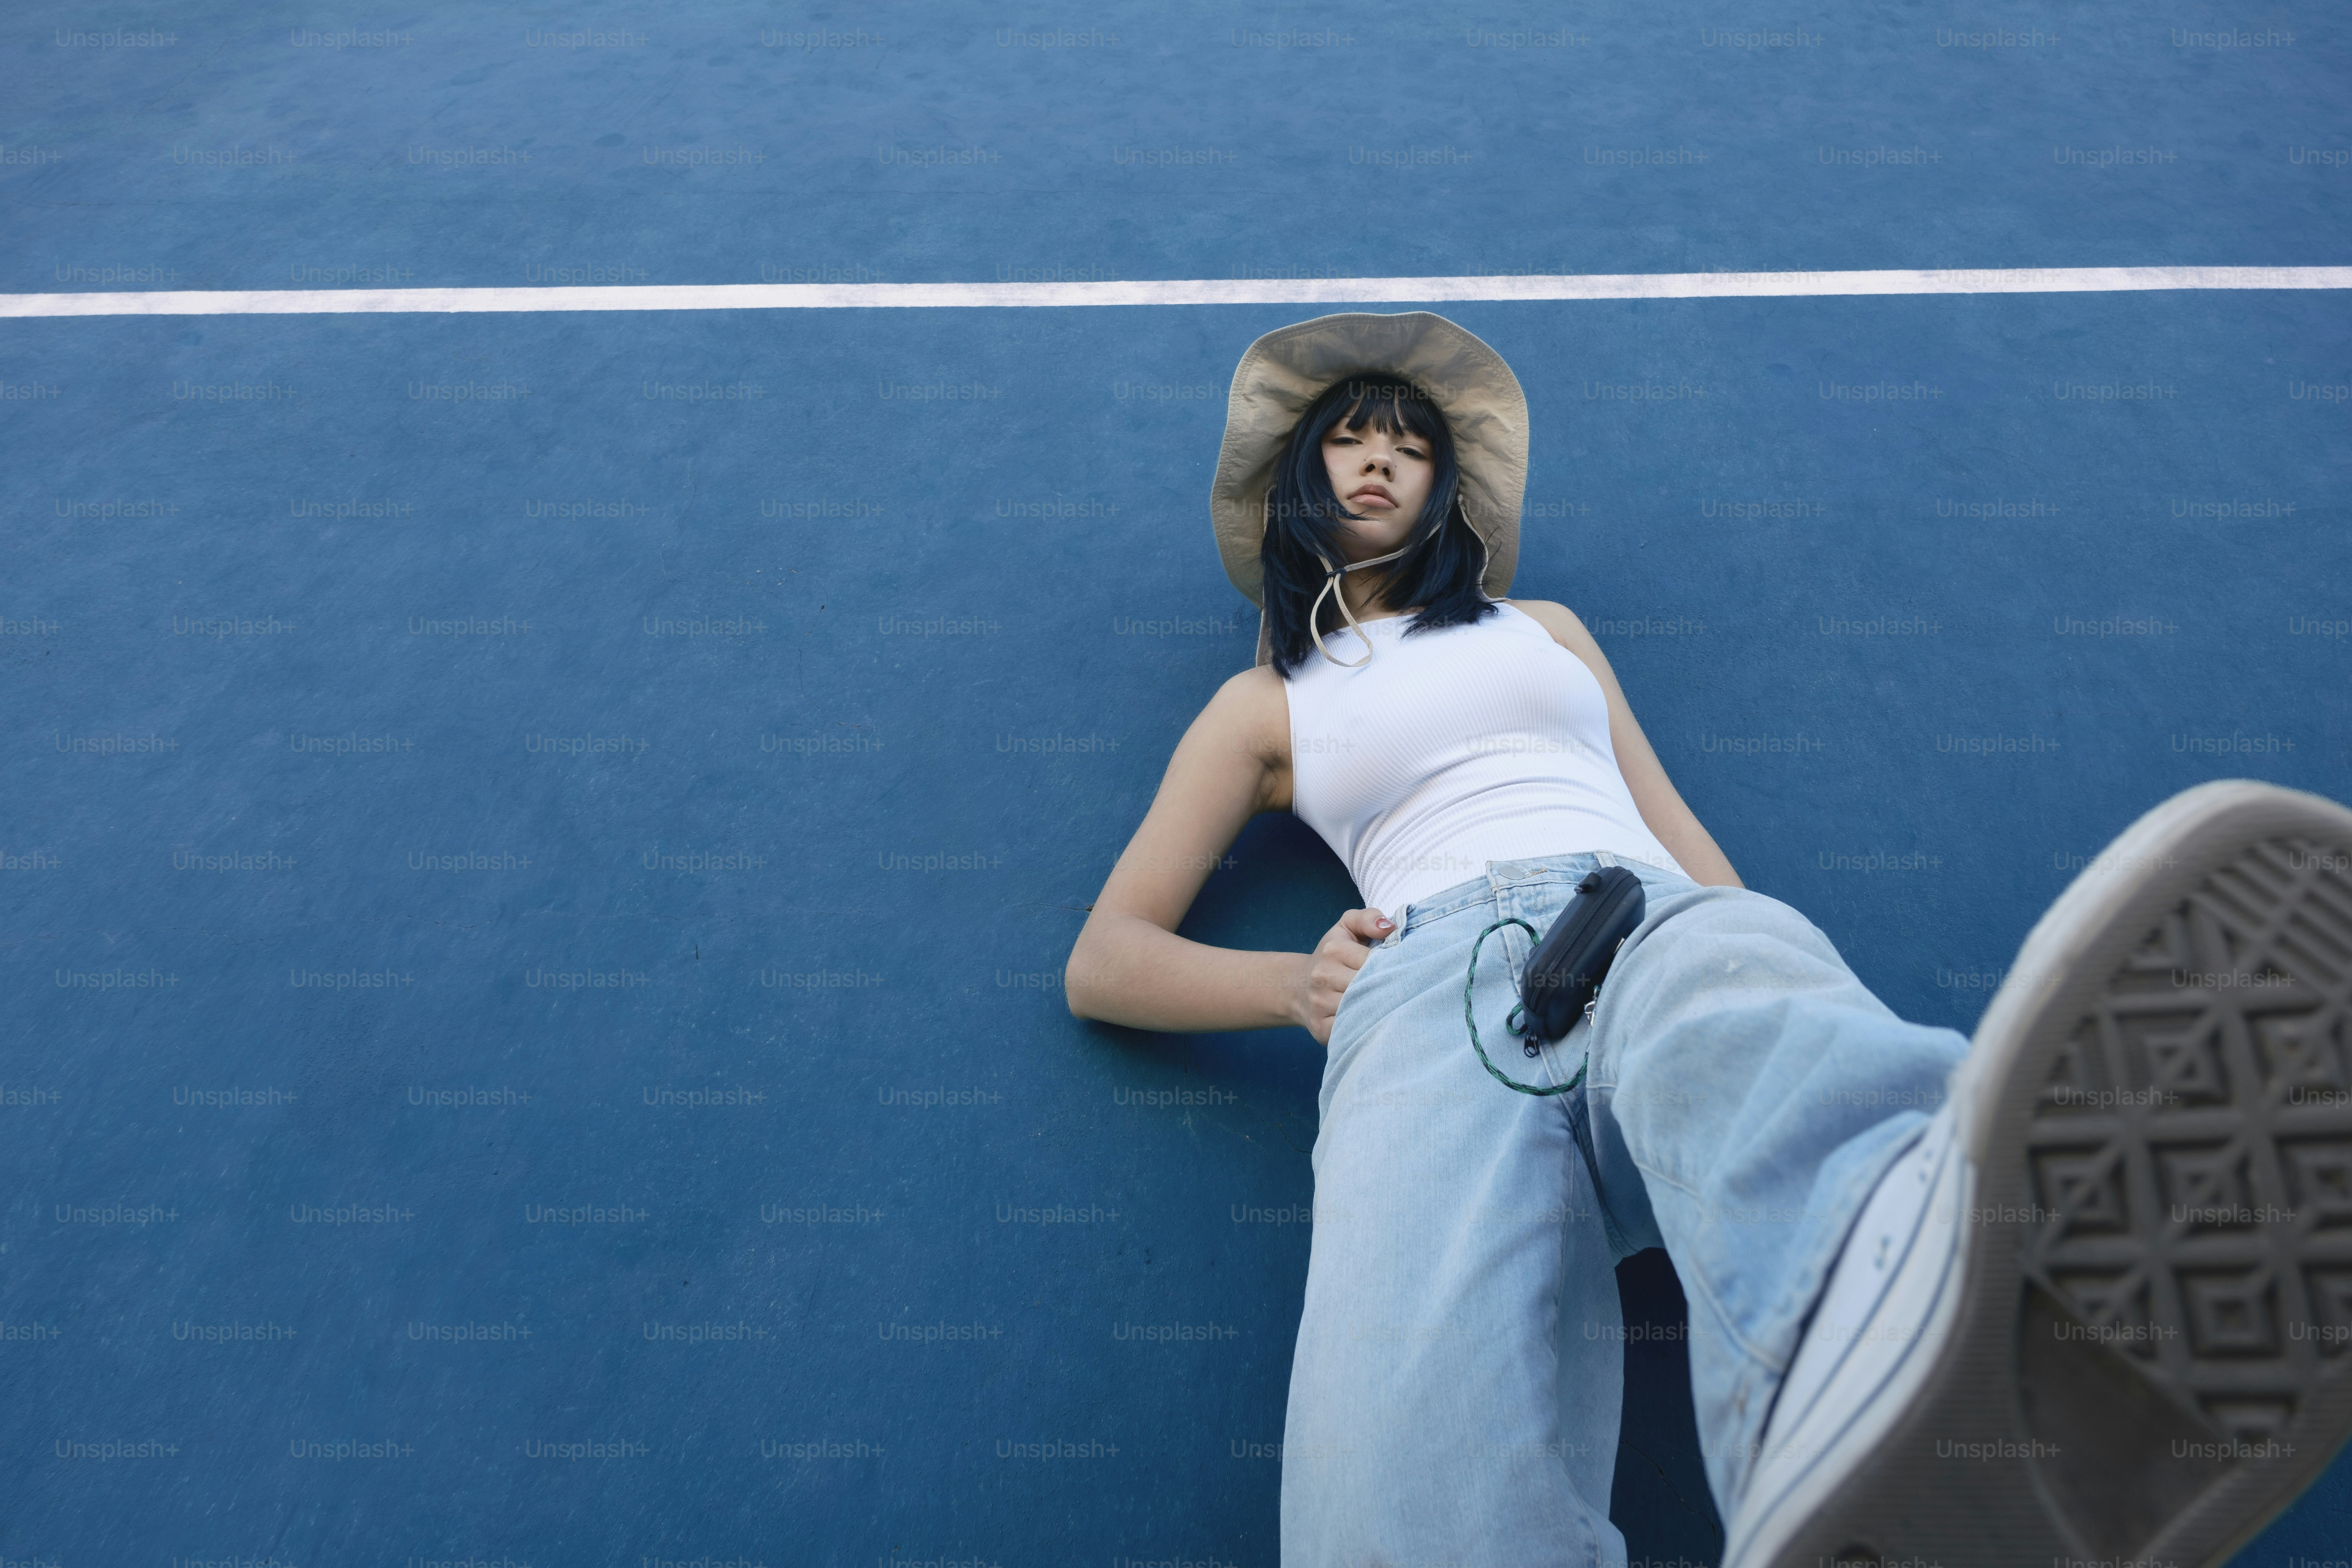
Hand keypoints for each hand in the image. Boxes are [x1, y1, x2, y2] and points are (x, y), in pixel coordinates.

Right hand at [1289, 908, 1392, 1044]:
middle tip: (1400, 988)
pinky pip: (1351, 1029)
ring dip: (1379, 1008)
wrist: (1298, 987)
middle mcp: (1322, 976)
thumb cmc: (1332, 956)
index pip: (1374, 960)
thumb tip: (1391, 927)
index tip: (1398, 967)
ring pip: (1362, 1008)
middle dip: (1387, 987)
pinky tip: (1371, 1020)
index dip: (1390, 965)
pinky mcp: (1321, 1028)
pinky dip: (1364, 1026)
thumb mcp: (1347, 927)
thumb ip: (1369, 918)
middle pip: (1369, 985)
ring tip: (1388, 1003)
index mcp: (1333, 949)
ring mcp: (1320, 1003)